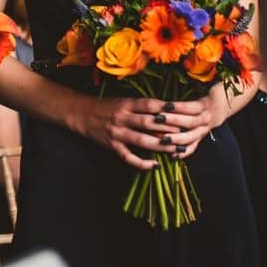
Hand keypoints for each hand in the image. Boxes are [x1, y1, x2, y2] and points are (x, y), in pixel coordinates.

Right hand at [66, 96, 211, 170]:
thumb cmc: (106, 106)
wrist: (81, 113)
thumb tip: (165, 112)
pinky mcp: (112, 146)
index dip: (165, 108)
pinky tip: (155, 166)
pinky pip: (129, 157)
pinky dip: (142, 163)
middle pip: (148, 123)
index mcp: (126, 104)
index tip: (181, 111)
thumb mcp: (122, 100)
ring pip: (142, 141)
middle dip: (167, 129)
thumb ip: (140, 106)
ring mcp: (117, 132)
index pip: (149, 104)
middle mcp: (122, 117)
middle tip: (184, 134)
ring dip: (160, 147)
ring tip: (175, 151)